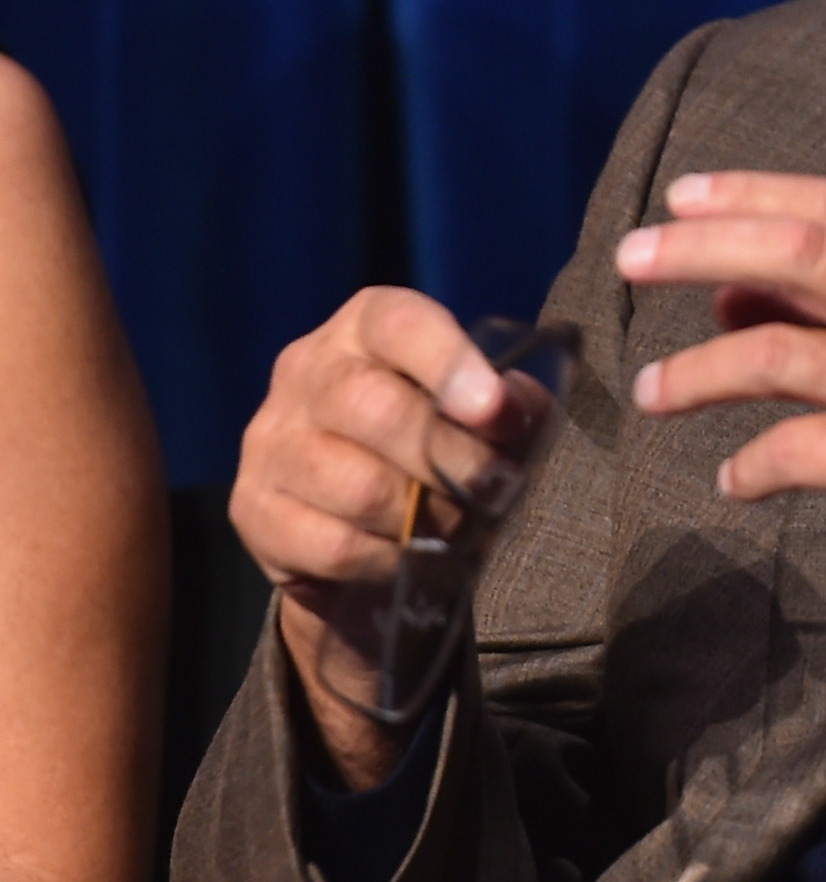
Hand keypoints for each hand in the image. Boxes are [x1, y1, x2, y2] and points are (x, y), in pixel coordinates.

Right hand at [231, 288, 507, 786]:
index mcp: (364, 327)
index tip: (493, 408)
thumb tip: (516, 408)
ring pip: (358, 486)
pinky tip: (410, 555)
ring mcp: (270, 439)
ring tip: (460, 526)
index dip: (449, 361)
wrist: (358, 521)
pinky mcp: (253, 508)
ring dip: (425, 517)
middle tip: (497, 489)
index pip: (398, 323)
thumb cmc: (433, 444)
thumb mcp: (478, 412)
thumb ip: (507, 403)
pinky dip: (389, 558)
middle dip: (454, 459)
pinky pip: (335, 545)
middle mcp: (306, 370)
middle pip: (376, 409)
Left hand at [616, 172, 825, 757]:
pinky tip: (734, 481)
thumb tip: (727, 290)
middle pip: (799, 251)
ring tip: (651, 392)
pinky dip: (750, 466)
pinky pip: (795, 450)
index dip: (751, 194)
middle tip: (631, 257)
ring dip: (698, 371)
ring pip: (777, 351)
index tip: (679, 197)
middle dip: (702, 248)